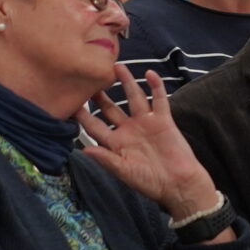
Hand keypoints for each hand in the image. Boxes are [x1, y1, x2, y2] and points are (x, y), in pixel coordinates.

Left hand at [78, 67, 221, 219]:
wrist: (178, 183)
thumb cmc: (149, 181)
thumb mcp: (124, 172)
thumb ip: (106, 159)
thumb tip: (83, 149)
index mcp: (116, 144)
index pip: (95, 126)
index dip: (83, 116)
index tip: (71, 104)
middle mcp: (129, 130)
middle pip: (111, 108)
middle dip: (100, 96)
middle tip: (89, 80)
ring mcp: (146, 123)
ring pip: (134, 98)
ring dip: (127, 83)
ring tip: (118, 66)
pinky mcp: (163, 120)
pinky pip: (159, 99)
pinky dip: (155, 87)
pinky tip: (149, 74)